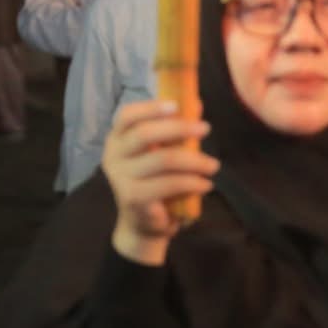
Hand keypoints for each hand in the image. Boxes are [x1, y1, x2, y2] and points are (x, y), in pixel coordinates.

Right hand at [104, 100, 217, 265]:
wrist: (142, 224)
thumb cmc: (154, 180)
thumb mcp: (161, 152)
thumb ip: (174, 129)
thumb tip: (195, 102)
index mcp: (117, 140)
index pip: (126, 116)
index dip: (151, 108)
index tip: (176, 105)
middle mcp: (114, 157)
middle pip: (145, 134)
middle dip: (180, 128)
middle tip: (206, 128)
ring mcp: (121, 179)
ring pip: (163, 159)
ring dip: (195, 160)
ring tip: (213, 166)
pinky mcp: (134, 199)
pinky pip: (169, 184)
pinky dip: (192, 182)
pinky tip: (205, 184)